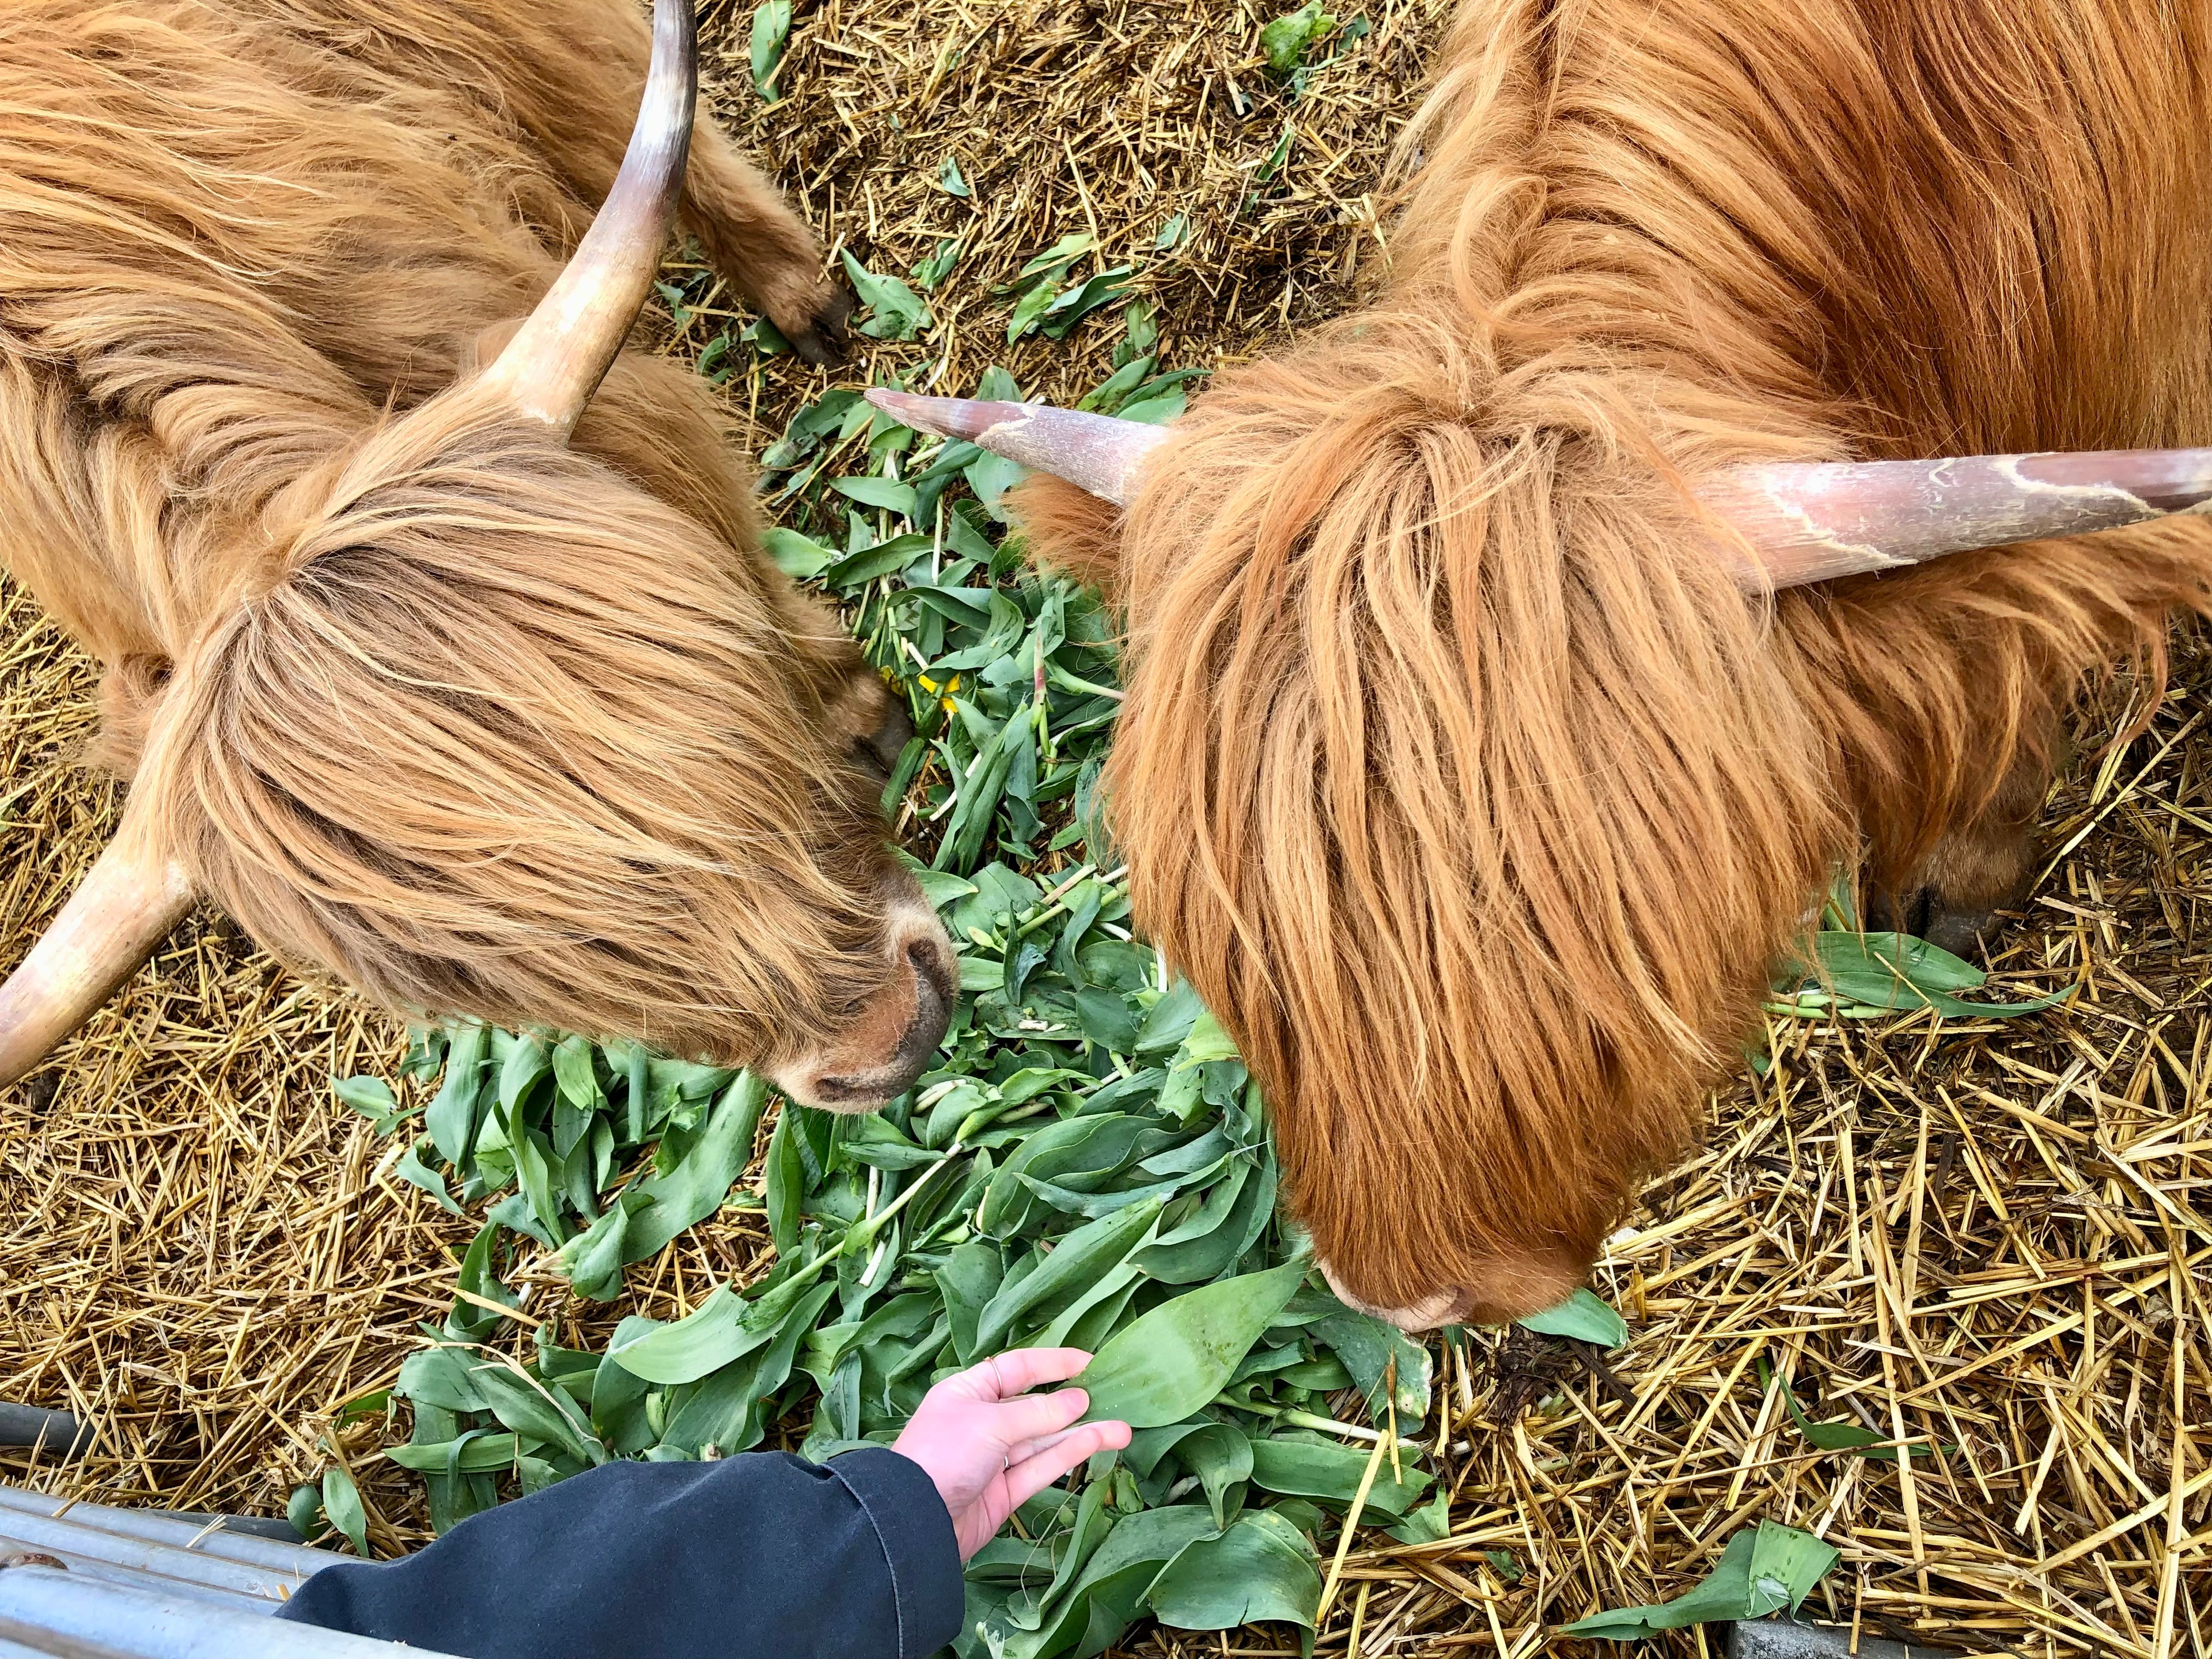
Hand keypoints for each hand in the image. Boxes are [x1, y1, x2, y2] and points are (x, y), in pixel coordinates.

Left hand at [891, 1349, 1132, 1559]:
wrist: (914, 1521)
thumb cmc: (944, 1452)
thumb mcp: (991, 1422)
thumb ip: (1038, 1413)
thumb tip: (1078, 1401)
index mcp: (968, 1392)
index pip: (1016, 1369)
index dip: (1052, 1363)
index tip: (1089, 1361)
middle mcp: (982, 1421)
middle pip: (1035, 1406)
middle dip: (1073, 1402)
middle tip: (1113, 1396)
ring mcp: (994, 1459)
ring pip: (1044, 1440)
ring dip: (1082, 1433)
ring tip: (1123, 1429)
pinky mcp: (1004, 1493)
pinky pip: (1040, 1467)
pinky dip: (1068, 1455)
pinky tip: (1097, 1442)